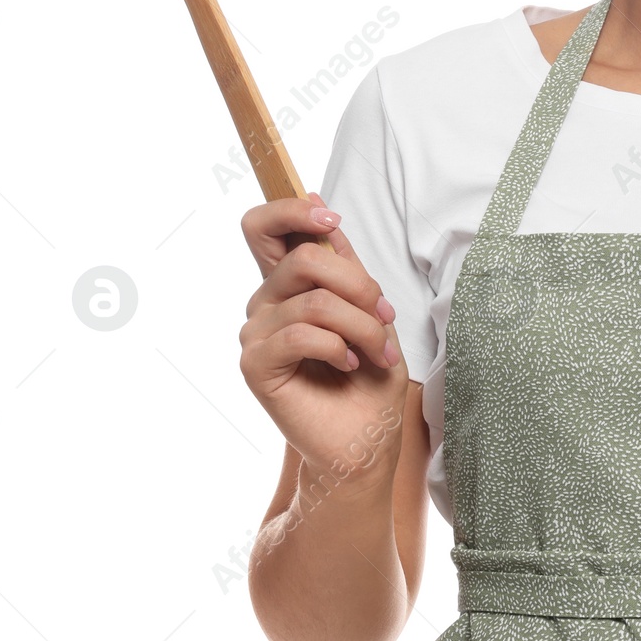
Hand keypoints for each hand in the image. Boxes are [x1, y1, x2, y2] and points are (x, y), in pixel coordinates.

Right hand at [237, 192, 409, 479]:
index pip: (263, 226)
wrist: (368, 437)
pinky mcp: (256, 366)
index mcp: (290, 283)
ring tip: (378, 352)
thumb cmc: (369, 375)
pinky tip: (348, 365)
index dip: (291, 211)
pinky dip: (339, 347)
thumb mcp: (369, 307)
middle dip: (359, 284)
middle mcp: (266, 303)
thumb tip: (318, 204)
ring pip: (315, 301)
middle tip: (384, 316)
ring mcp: (256, 334)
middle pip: (303, 257)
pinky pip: (300, 335)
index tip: (332, 222)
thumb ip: (342, 262)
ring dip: (362, 326)